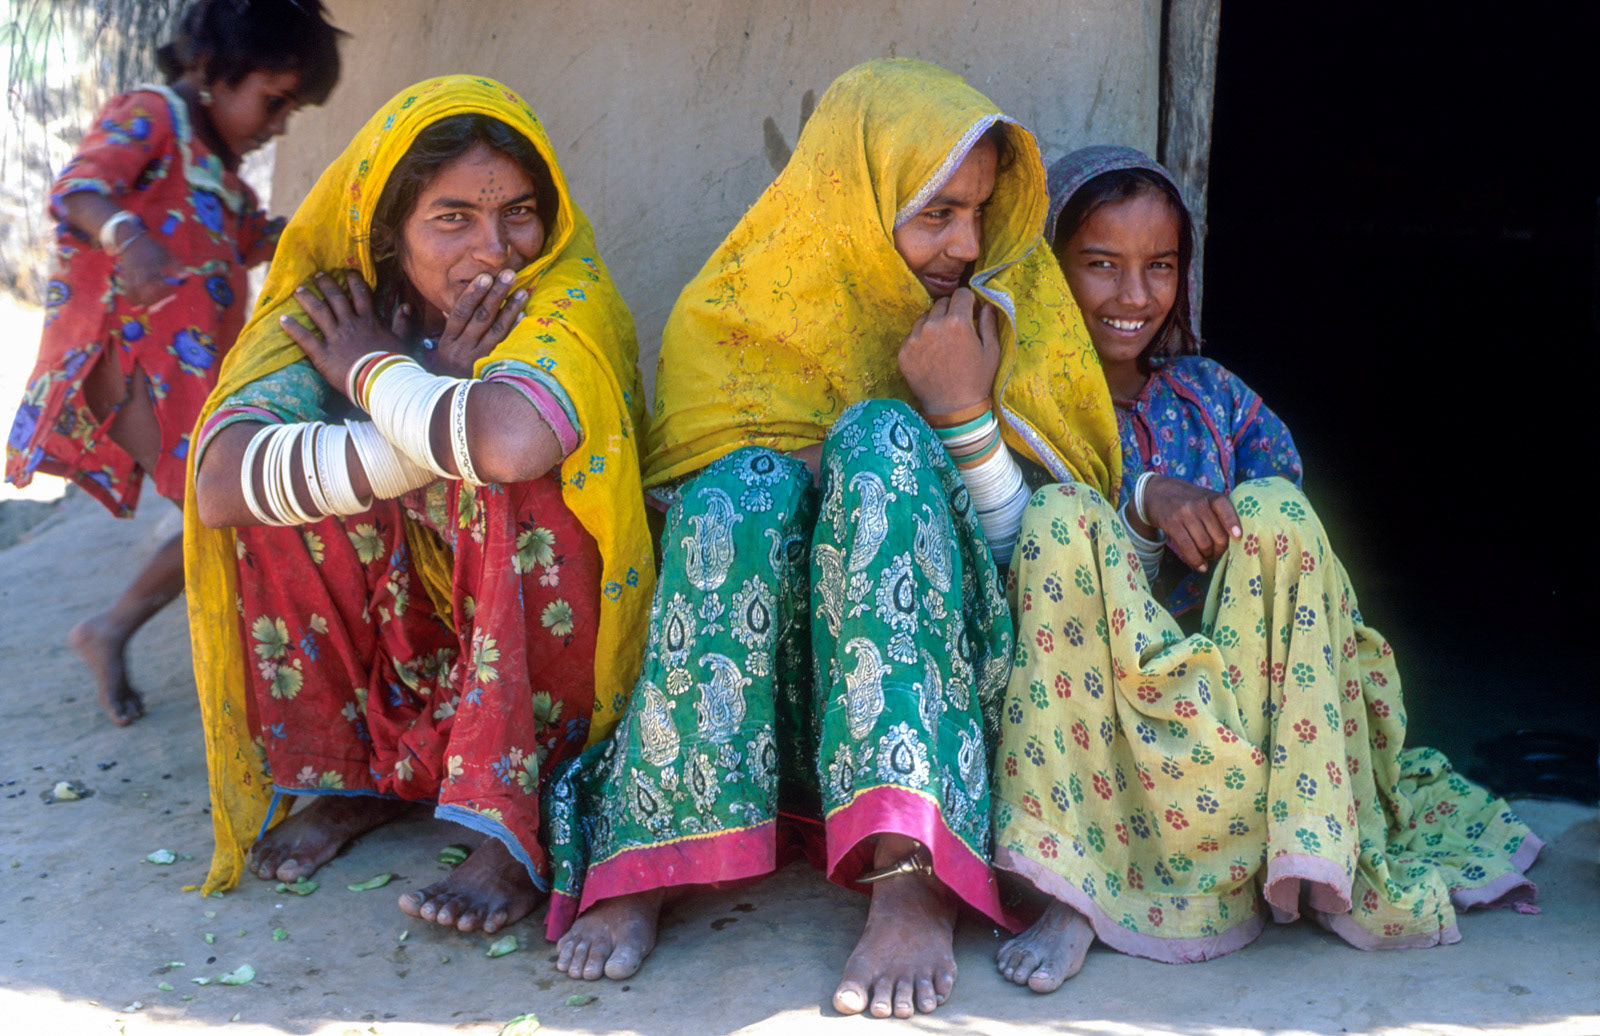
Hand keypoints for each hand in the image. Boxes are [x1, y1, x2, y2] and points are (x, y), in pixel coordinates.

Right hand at [115, 234, 183, 307]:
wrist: (129, 240)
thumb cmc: (151, 248)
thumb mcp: (166, 255)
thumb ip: (176, 267)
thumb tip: (187, 275)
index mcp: (152, 270)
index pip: (159, 287)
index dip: (167, 294)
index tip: (174, 295)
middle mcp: (140, 276)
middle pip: (144, 295)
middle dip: (153, 303)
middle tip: (160, 306)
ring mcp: (130, 278)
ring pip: (133, 296)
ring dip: (141, 304)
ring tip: (148, 308)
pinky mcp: (124, 278)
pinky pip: (126, 292)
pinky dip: (132, 299)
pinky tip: (138, 304)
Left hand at [280, 271, 405, 396]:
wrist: (382, 382)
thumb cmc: (395, 364)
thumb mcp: (403, 341)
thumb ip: (403, 323)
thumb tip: (406, 305)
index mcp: (370, 321)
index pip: (361, 295)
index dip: (354, 282)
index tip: (348, 272)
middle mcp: (350, 324)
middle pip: (336, 299)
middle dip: (326, 285)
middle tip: (317, 275)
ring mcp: (335, 338)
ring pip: (318, 312)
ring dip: (308, 300)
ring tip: (298, 290)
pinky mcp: (323, 354)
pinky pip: (305, 338)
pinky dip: (293, 328)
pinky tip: (282, 319)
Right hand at [427, 269, 527, 377]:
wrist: (449, 408)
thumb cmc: (443, 374)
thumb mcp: (435, 352)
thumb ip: (434, 328)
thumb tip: (422, 306)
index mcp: (447, 342)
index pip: (460, 313)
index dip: (473, 294)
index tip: (486, 276)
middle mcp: (461, 351)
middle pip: (481, 318)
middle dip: (496, 294)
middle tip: (509, 274)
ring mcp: (478, 361)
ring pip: (496, 331)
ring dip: (510, 309)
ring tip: (523, 290)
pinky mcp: (491, 370)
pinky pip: (505, 347)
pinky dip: (514, 329)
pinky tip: (523, 315)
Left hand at [897, 287, 1001, 416]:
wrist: (952, 409)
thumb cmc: (977, 380)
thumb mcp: (992, 351)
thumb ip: (989, 323)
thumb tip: (987, 303)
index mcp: (957, 322)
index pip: (961, 294)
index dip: (969, 301)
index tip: (971, 312)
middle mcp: (933, 326)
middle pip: (941, 303)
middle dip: (951, 311)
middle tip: (957, 330)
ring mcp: (915, 338)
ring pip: (925, 317)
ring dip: (934, 324)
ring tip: (942, 344)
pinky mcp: (903, 351)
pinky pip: (913, 335)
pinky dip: (921, 340)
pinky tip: (931, 356)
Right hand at [1137, 475, 1242, 571]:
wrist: (1158, 492)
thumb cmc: (1189, 500)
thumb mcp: (1206, 498)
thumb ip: (1220, 513)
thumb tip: (1233, 541)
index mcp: (1213, 497)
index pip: (1227, 511)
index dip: (1233, 525)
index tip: (1238, 537)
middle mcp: (1200, 504)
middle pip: (1218, 536)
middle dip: (1220, 551)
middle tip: (1217, 554)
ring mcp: (1185, 514)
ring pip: (1204, 544)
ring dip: (1208, 557)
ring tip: (1207, 558)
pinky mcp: (1172, 524)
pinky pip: (1187, 547)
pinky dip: (1196, 561)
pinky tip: (1200, 566)